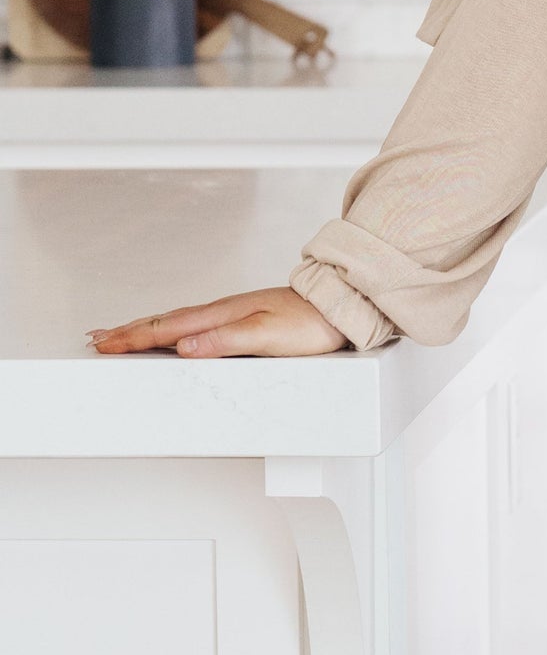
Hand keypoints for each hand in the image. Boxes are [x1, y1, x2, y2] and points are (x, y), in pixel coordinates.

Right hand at [90, 286, 348, 358]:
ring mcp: (230, 314)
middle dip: (128, 331)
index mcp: (221, 316)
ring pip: (177, 322)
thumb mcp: (267, 336)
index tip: (105, 344)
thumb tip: (184, 346)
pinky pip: (194, 324)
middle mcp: (221, 312)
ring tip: (122, 334)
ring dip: (146, 328)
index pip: (167, 328)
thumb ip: (225, 341)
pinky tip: (173, 334)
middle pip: (164, 321)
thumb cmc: (310, 324)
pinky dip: (173, 329)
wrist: (340, 308)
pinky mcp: (242, 320)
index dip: (134, 338)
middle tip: (98, 338)